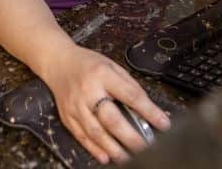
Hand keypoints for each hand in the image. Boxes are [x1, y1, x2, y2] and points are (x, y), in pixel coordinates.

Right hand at [41, 44, 170, 164]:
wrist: (58, 63)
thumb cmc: (88, 64)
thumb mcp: (111, 65)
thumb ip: (128, 84)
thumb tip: (146, 106)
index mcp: (103, 74)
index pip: (130, 95)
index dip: (148, 111)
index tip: (163, 123)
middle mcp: (88, 91)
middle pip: (112, 118)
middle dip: (131, 136)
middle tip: (147, 148)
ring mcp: (76, 106)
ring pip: (96, 132)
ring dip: (114, 148)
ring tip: (130, 157)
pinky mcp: (67, 117)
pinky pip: (82, 137)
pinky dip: (95, 149)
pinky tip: (107, 157)